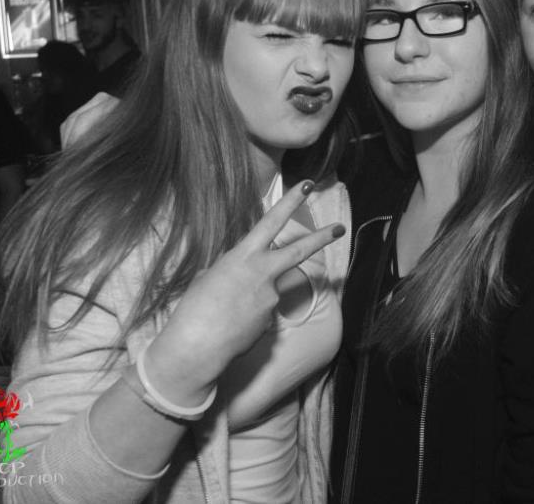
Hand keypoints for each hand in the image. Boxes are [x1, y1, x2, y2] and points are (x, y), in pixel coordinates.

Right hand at [142, 179, 344, 404]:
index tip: (307, 185)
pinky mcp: (271, 322)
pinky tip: (230, 327)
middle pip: (299, 251)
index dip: (290, 202)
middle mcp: (263, 274)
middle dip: (321, 238)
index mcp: (243, 256)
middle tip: (339, 228)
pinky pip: (260, 314)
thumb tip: (243, 275)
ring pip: (268, 291)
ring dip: (251, 298)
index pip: (271, 222)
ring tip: (225, 312)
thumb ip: (231, 269)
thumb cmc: (193, 309)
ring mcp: (271, 299)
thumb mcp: (209, 277)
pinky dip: (247, 318)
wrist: (196, 347)